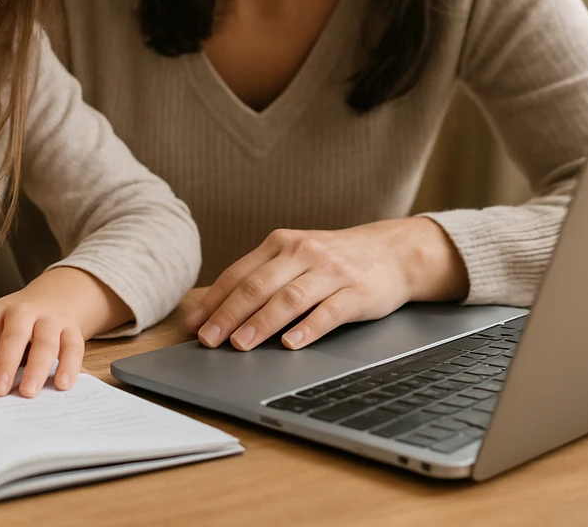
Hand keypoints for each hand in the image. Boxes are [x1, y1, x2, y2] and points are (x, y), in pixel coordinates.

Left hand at [0, 266, 130, 397]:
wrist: (57, 296)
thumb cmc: (16, 324)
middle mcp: (23, 312)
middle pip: (15, 335)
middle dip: (6, 363)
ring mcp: (50, 319)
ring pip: (45, 343)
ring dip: (36, 368)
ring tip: (28, 392)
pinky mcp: (72, 330)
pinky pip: (73, 348)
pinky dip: (69, 367)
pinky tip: (62, 384)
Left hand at [185, 218, 468, 351]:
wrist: (392, 252)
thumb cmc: (335, 260)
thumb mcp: (297, 256)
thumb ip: (263, 276)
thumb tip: (219, 311)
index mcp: (282, 243)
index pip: (239, 274)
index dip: (214, 301)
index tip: (194, 326)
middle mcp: (303, 252)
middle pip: (259, 286)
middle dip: (229, 315)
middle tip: (210, 340)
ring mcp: (331, 271)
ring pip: (289, 299)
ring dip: (261, 324)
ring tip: (241, 345)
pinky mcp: (356, 292)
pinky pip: (328, 312)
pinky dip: (307, 328)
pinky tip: (291, 343)